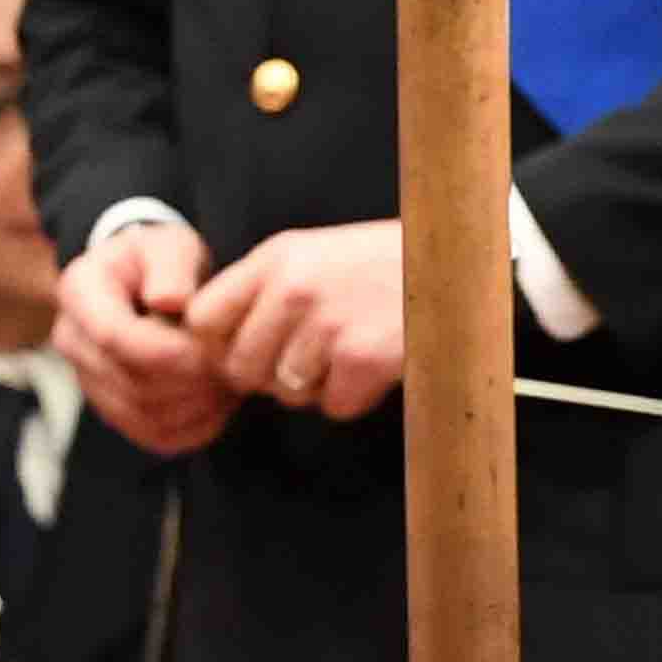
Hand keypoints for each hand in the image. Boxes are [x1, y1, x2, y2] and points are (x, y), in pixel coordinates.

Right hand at [53, 219, 236, 454]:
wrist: (146, 283)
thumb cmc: (159, 260)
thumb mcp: (169, 244)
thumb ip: (171, 266)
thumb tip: (169, 300)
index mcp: (79, 292)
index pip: (112, 336)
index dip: (162, 350)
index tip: (203, 351)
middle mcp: (73, 341)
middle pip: (130, 382)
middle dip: (188, 378)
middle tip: (229, 361)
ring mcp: (89, 381)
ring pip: (146, 414)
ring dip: (196, 403)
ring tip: (226, 376)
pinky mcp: (114, 411)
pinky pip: (157, 436)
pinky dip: (196, 425)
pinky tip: (216, 398)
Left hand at [187, 217, 404, 422]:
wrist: (460, 264)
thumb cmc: (381, 266)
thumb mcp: (311, 256)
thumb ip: (261, 292)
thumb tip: (211, 348)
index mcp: (274, 258)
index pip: (201, 321)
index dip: (218, 348)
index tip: (244, 352)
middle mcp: (292, 288)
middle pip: (240, 368)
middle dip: (270, 377)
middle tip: (308, 360)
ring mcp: (327, 323)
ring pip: (287, 392)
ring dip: (317, 386)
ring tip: (349, 352)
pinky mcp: (363, 357)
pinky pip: (334, 405)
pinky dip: (355, 397)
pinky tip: (376, 365)